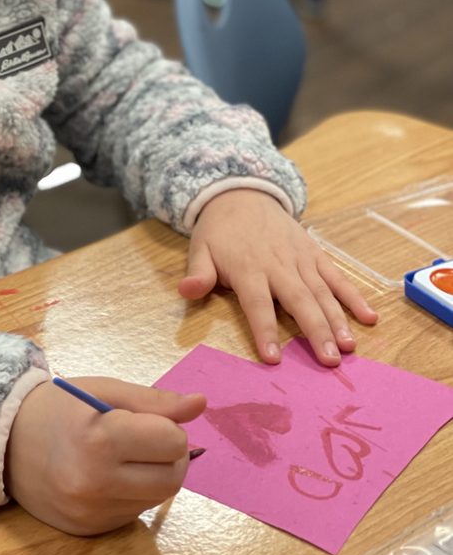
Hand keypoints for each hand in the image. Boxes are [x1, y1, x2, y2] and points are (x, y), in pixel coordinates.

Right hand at [4, 376, 205, 534]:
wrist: (5, 440)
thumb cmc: (59, 406)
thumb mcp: (105, 390)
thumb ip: (155, 401)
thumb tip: (200, 404)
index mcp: (101, 439)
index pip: (172, 442)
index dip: (168, 427)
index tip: (150, 420)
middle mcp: (95, 482)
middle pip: (173, 478)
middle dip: (170, 455)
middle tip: (147, 438)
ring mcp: (91, 511)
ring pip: (156, 498)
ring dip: (153, 475)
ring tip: (125, 455)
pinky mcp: (88, 530)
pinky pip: (133, 513)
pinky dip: (132, 493)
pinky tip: (109, 475)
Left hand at [178, 189, 377, 365]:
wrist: (243, 194)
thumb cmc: (220, 231)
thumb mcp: (200, 249)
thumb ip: (198, 273)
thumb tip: (186, 291)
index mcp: (248, 267)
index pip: (257, 303)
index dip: (265, 328)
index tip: (274, 357)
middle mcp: (278, 264)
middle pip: (299, 300)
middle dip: (315, 330)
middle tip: (329, 360)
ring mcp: (301, 258)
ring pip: (322, 291)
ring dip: (338, 319)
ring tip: (349, 346)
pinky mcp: (315, 253)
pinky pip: (337, 276)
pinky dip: (353, 296)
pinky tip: (369, 318)